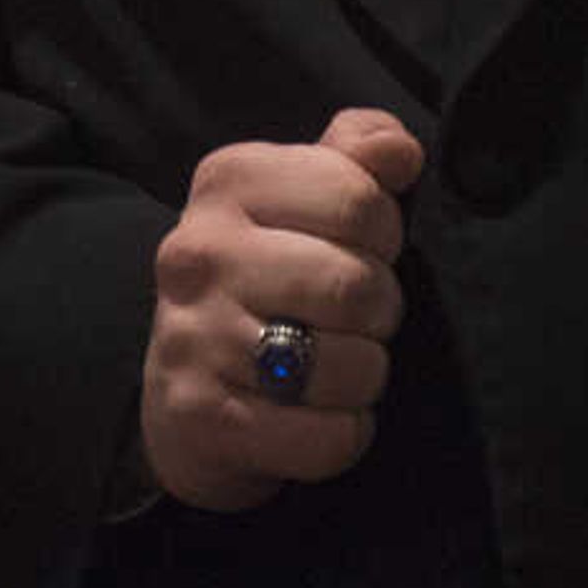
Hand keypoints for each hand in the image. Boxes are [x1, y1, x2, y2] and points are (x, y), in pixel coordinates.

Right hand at [139, 108, 418, 512]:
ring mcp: (193, 336)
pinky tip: (316, 416)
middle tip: (355, 318)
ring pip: (349, 366)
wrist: (185, 393)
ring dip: (364, 376)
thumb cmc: (267, 278)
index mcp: (228, 181)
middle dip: (380, 310)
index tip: (358, 249)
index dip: (384, 234)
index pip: (359, 199)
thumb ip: (356, 156)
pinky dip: (343, 434)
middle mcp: (199, 251)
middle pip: (357, 286)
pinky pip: (327, 437)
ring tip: (334, 366)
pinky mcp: (201, 417)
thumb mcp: (303, 199)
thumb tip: (401, 150)